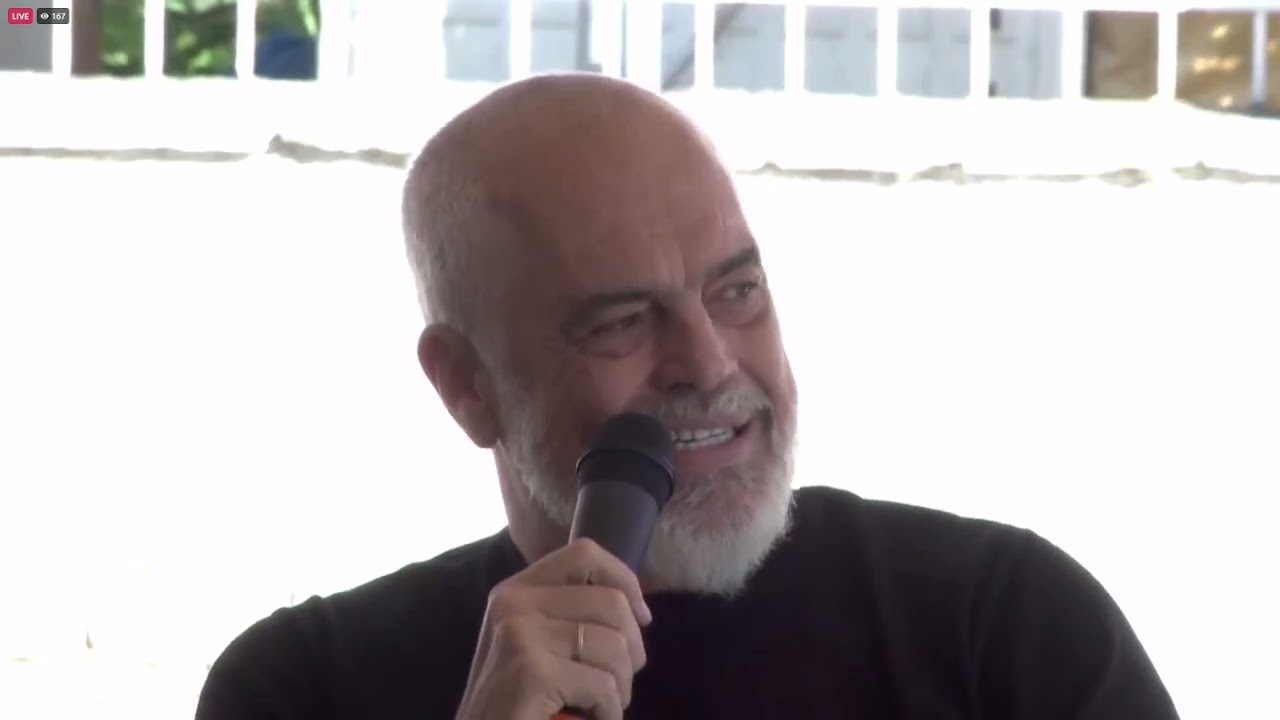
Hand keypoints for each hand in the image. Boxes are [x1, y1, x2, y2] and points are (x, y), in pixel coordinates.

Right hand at [453, 538, 653, 719]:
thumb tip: (634, 605)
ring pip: (614, 646)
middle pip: (611, 602)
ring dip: (622, 686)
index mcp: (516, 590)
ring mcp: (519, 634)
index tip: (641, 618)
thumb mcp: (535, 643)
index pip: (583, 553)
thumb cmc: (516, 700)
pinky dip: (610, 711)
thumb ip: (569, 615)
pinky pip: (603, 686)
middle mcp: (514, 602)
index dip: (625, 579)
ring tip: (603, 705)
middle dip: (633, 648)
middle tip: (621, 682)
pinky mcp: (531, 671)